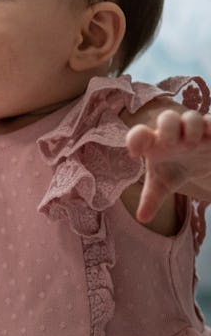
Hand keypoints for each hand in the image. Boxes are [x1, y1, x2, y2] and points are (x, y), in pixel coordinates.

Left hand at [126, 108, 210, 222]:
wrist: (200, 160)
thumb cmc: (175, 168)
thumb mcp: (163, 184)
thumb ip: (151, 199)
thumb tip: (142, 218)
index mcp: (155, 143)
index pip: (139, 134)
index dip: (135, 139)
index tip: (134, 154)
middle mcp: (173, 132)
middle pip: (167, 117)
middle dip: (168, 127)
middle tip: (169, 145)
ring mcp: (194, 129)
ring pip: (192, 116)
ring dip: (191, 127)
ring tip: (192, 144)